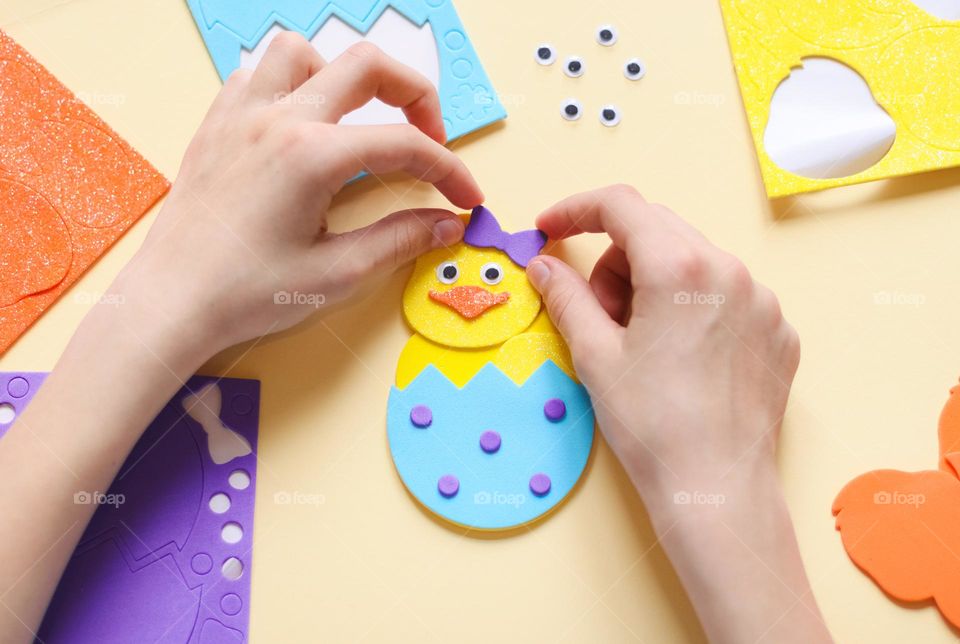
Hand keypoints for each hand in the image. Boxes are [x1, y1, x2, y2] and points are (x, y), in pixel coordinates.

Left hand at [114, 34, 481, 362]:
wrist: (171, 302)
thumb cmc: (246, 294)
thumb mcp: (334, 274)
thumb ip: (399, 240)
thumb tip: (446, 224)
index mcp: (311, 156)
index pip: (404, 145)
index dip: (449, 170)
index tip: (467, 199)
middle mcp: (277, 119)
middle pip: (366, 65)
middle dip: (415, 96)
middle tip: (428, 140)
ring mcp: (241, 115)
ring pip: (304, 52)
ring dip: (344, 76)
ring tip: (357, 122)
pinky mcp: (217, 124)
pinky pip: (258, 73)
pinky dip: (292, 85)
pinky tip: (301, 126)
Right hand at [526, 186, 828, 643]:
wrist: (716, 489)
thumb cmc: (652, 425)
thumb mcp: (595, 356)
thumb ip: (566, 296)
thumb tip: (543, 264)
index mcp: (680, 268)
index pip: (622, 206)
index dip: (577, 210)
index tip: (551, 228)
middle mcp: (731, 271)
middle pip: (658, 231)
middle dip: (616, 258)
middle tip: (598, 311)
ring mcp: (763, 301)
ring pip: (694, 262)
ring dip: (656, 282)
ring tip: (642, 341)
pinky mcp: (779, 332)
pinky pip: (727, 295)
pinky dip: (695, 308)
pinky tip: (682, 357)